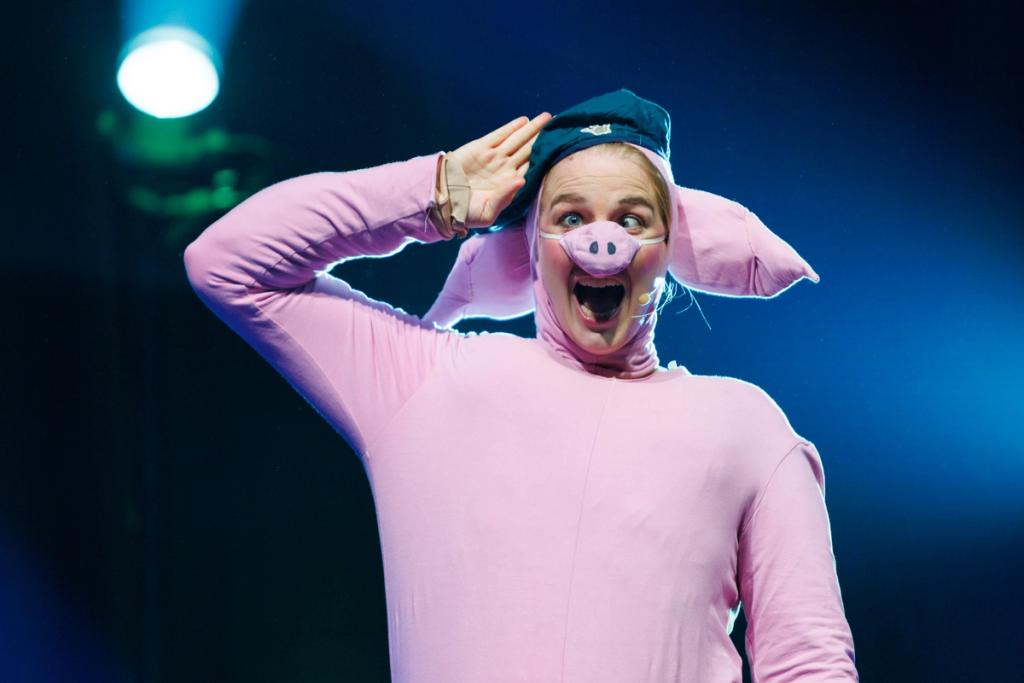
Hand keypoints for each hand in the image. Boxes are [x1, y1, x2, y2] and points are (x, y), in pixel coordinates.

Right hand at [447, 112, 551, 228]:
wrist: (441, 198)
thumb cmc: (464, 212)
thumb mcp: (487, 213)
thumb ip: (504, 198)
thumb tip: (521, 180)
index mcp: (509, 184)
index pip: (531, 167)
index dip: (545, 157)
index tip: (560, 148)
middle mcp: (504, 168)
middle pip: (528, 149)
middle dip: (542, 137)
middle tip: (558, 126)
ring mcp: (493, 157)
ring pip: (517, 139)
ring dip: (532, 128)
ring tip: (547, 118)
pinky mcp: (480, 148)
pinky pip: (500, 135)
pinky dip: (512, 127)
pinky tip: (524, 121)